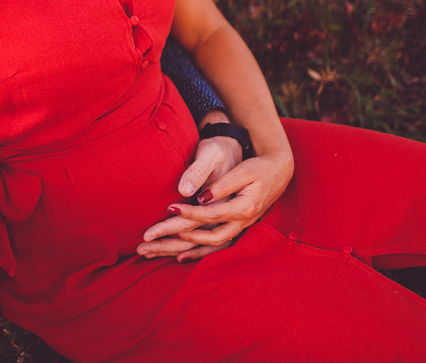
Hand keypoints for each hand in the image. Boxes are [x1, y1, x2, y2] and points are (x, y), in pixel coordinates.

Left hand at [136, 150, 292, 261]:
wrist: (279, 172)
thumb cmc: (259, 167)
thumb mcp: (243, 171)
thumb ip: (222, 185)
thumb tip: (200, 198)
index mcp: (244, 208)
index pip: (210, 215)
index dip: (188, 214)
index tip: (168, 208)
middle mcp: (242, 223)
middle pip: (205, 237)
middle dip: (174, 239)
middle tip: (146, 239)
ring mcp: (239, 228)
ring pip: (208, 246)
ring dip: (180, 249)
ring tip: (152, 251)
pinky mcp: (235, 228)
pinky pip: (215, 246)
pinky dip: (197, 253)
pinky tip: (178, 257)